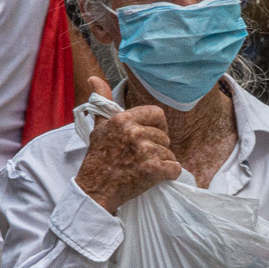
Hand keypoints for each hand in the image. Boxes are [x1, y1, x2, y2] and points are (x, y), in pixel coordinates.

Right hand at [75, 77, 181, 212]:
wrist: (95, 190)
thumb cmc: (98, 159)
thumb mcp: (99, 127)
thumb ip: (102, 101)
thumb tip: (93, 77)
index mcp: (123, 119)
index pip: (157, 113)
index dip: (157, 126)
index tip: (149, 137)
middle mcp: (134, 132)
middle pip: (164, 136)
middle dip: (158, 148)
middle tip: (141, 158)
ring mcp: (145, 151)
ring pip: (170, 153)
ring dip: (162, 162)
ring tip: (143, 168)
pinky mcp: (153, 169)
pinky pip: (175, 168)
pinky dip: (169, 174)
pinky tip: (154, 177)